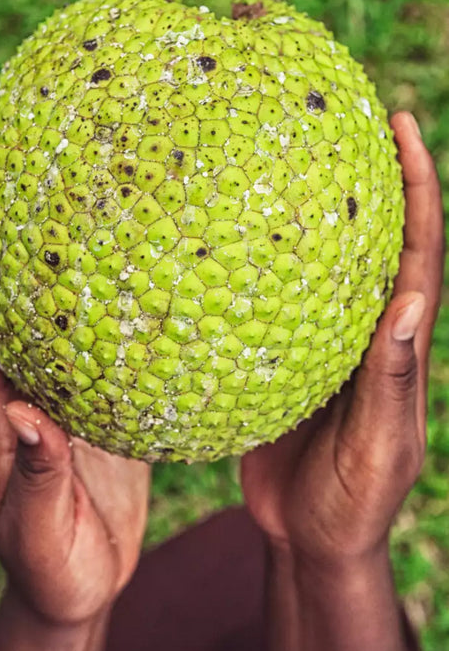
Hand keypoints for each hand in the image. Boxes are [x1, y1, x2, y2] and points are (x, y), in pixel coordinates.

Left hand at [0, 153, 149, 630]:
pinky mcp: (96, 403)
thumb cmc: (53, 566)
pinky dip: (103, 298)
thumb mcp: (40, 531)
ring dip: (48, 253)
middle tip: (1, 167)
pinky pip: (96, 338)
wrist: (83, 584)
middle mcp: (24, 384)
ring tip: (67, 196)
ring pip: (46, 306)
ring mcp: (59, 390)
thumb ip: (37, 478)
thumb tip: (26, 420)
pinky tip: (132, 266)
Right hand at [241, 111, 443, 565]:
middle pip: (378, 236)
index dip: (418, 188)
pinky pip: (279, 293)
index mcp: (401, 343)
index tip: (404, 127)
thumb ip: (391, 382)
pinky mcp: (288, 352)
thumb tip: (412, 304)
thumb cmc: (355, 501)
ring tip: (291, 151)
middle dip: (374, 173)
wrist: (313, 538)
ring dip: (319, 206)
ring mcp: (327, 337)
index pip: (420, 251)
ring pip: (328, 258)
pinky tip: (230, 232)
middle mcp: (368, 328)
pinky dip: (265, 257)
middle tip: (350, 112)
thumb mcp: (377, 449)